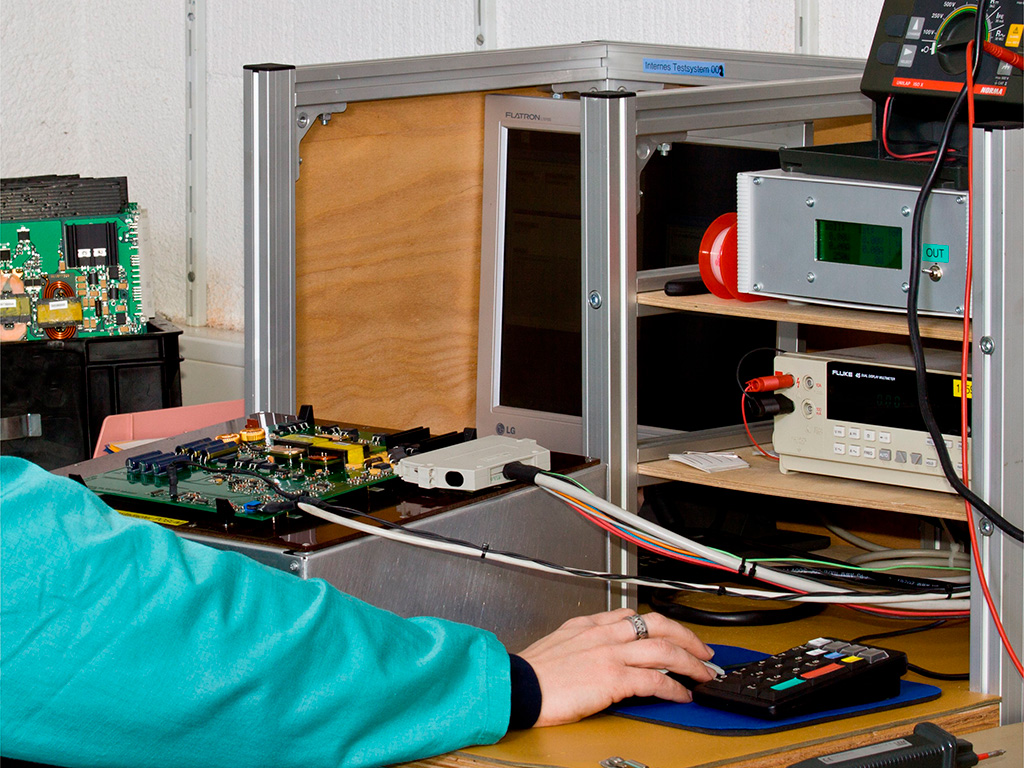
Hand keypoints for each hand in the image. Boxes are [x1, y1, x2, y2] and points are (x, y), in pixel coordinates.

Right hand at [516, 607, 715, 726]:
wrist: (517, 686)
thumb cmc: (531, 673)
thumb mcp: (558, 644)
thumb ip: (583, 643)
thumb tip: (598, 654)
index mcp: (589, 624)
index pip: (633, 615)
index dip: (661, 625)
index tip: (673, 634)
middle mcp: (603, 634)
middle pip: (658, 624)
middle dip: (686, 636)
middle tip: (702, 650)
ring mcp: (610, 654)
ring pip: (664, 649)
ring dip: (690, 662)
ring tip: (703, 674)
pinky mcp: (612, 678)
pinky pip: (655, 680)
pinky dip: (674, 687)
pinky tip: (682, 695)